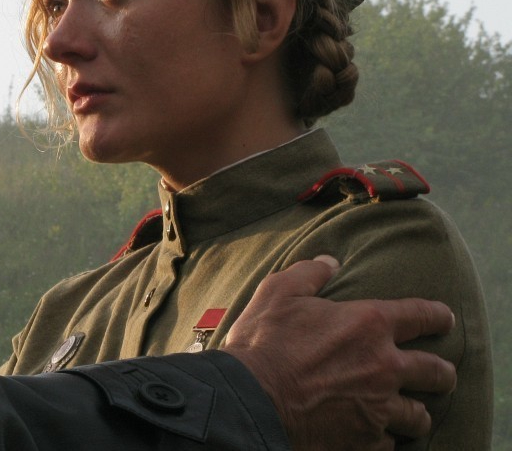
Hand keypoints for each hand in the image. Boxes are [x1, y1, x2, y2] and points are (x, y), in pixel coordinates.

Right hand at [222, 256, 455, 449]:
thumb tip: (330, 262)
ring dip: (416, 413)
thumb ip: (309, 273)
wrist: (250, 399)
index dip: (438, 316)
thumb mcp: (278, 292)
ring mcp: (378, 407)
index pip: (422, 315)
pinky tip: (375, 436)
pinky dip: (383, 439)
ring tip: (410, 413)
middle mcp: (385, 366)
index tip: (444, 319)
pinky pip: (388, 444)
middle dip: (442, 373)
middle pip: (437, 372)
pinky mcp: (364, 439)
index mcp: (369, 324)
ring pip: (419, 415)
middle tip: (440, 374)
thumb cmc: (263, 342)